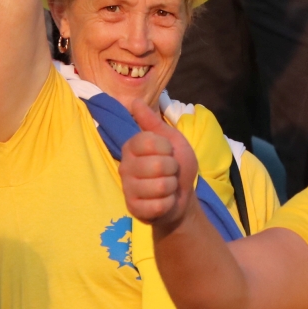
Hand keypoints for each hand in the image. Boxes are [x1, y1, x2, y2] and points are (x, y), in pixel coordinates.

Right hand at [120, 98, 197, 230]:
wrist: (182, 197)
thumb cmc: (176, 166)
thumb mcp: (172, 140)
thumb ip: (153, 123)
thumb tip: (134, 101)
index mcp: (132, 146)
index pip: (149, 141)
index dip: (166, 148)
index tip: (168, 152)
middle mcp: (125, 166)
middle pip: (157, 165)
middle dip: (172, 170)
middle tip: (169, 173)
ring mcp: (127, 188)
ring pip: (159, 187)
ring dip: (171, 188)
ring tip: (167, 187)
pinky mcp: (133, 207)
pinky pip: (157, 205)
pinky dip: (167, 203)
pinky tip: (163, 201)